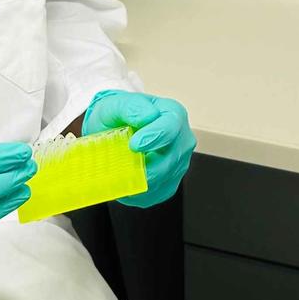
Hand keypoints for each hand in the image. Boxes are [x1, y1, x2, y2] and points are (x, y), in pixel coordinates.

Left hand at [82, 90, 195, 206]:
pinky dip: (137, 193)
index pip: (170, 128)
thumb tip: (147, 116)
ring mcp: (179, 164)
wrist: (116, 130)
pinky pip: (155, 194)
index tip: (134, 144)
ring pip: (162, 180)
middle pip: (170, 160)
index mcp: (173, 115)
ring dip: (137, 180)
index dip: (154, 137)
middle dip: (143, 166)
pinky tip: (124, 180)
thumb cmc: (120, 116)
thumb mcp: (118, 104)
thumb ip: (132, 107)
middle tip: (119, 166)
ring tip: (117, 171)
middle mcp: (182, 140)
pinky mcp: (170, 183)